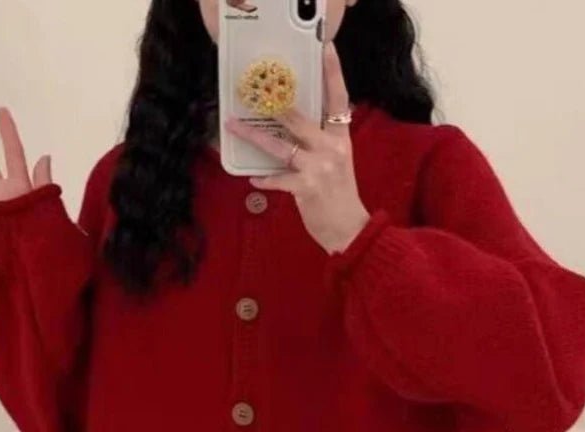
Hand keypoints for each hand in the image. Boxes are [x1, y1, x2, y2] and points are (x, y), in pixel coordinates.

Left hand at [224, 42, 370, 254]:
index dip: (332, 73)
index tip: (325, 49)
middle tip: (255, 90)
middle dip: (274, 105)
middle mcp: (332, 148)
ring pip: (281, 146)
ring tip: (235, 127)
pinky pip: (278, 179)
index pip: (339, 99)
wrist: (350, 229)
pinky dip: (265, 179)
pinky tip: (254, 178)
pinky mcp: (306, 188)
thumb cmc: (340, 196)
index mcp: (341, 139)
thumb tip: (295, 127)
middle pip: (299, 118)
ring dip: (255, 137)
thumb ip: (322, 142)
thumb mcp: (338, 162)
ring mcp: (319, 168)